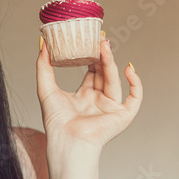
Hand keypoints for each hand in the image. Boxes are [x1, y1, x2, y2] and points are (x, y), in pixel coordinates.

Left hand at [36, 35, 142, 149]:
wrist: (67, 139)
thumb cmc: (56, 120)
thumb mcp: (45, 87)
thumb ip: (43, 66)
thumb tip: (43, 43)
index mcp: (83, 96)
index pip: (92, 72)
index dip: (92, 56)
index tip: (90, 40)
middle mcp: (98, 101)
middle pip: (104, 73)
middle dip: (102, 56)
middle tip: (100, 39)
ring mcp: (110, 108)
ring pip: (114, 80)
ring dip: (111, 62)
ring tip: (105, 46)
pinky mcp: (122, 116)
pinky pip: (135, 98)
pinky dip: (135, 83)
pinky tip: (128, 69)